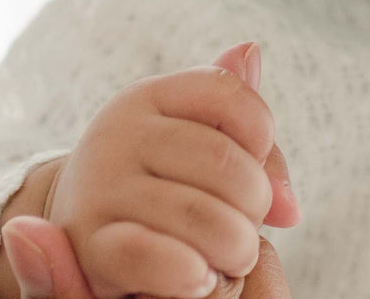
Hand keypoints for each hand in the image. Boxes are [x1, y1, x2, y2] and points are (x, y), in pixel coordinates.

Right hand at [0, 42, 297, 298]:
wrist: (77, 233)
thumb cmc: (164, 182)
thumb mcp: (201, 144)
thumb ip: (252, 149)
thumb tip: (292, 209)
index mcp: (149, 96)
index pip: (226, 91)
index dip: (260, 130)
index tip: (259, 163)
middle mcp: (117, 133)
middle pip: (220, 158)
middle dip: (254, 198)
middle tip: (254, 224)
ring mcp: (99, 187)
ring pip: (198, 212)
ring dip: (234, 243)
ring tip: (236, 256)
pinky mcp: (88, 245)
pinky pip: (147, 255)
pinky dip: (188, 271)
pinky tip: (202, 278)